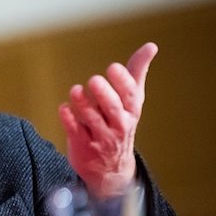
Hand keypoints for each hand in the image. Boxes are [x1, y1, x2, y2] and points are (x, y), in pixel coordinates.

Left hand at [58, 42, 157, 197]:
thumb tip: (151, 45)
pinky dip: (68, 120)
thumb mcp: (132, 101)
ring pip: (92, 119)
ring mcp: (100, 137)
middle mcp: (118, 125)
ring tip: (76, 90)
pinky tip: (63, 108)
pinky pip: (75, 131)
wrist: (112, 170)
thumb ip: (137, 72)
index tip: (114, 67)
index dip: (122, 82)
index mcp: (131, 111)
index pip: (130, 95)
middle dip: (104, 94)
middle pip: (112, 108)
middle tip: (94, 80)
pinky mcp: (82, 145)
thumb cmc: (121, 123)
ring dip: (83, 104)